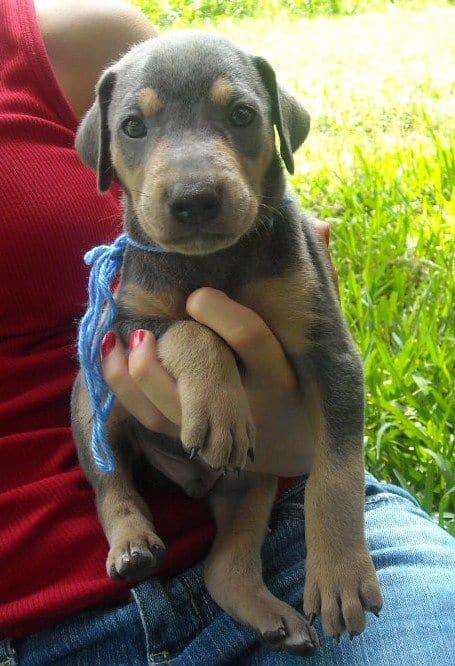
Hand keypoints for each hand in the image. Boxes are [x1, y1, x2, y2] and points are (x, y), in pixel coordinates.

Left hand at [101, 221, 334, 475]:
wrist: (296, 447)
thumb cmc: (304, 377)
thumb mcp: (315, 336)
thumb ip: (318, 283)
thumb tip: (322, 225)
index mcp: (280, 371)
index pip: (249, 338)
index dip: (218, 312)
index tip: (196, 296)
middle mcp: (246, 404)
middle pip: (200, 381)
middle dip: (167, 353)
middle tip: (145, 330)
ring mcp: (214, 427)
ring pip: (167, 408)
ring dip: (137, 372)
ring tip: (122, 338)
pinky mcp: (189, 435)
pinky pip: (149, 418)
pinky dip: (123, 388)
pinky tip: (111, 355)